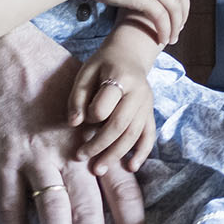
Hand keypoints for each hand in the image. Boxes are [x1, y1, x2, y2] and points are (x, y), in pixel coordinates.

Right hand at [0, 26, 147, 223]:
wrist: (7, 56)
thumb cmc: (57, 80)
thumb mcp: (97, 105)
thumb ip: (109, 142)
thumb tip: (128, 174)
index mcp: (99, 143)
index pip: (124, 195)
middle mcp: (74, 155)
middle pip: (91, 214)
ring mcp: (37, 159)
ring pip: (55, 216)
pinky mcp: (4, 162)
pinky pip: (11, 208)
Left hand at [69, 31, 160, 176]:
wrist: (129, 55)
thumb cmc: (103, 65)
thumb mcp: (86, 72)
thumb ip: (78, 97)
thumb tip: (73, 123)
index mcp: (121, 78)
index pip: (105, 105)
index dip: (90, 115)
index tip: (80, 118)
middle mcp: (139, 92)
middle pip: (120, 125)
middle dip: (100, 144)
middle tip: (81, 157)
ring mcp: (147, 104)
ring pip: (134, 134)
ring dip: (116, 154)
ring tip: (98, 168)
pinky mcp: (150, 113)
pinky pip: (149, 135)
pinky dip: (142, 153)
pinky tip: (131, 167)